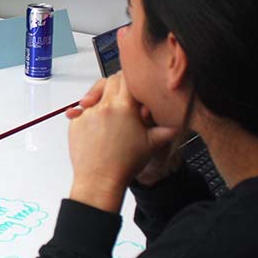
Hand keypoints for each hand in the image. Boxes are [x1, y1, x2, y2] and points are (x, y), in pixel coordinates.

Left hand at [67, 73, 178, 211]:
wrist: (100, 180)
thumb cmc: (125, 164)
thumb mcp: (152, 144)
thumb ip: (168, 128)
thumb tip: (181, 121)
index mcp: (124, 107)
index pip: (127, 77)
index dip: (132, 78)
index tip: (134, 82)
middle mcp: (105, 106)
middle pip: (110, 81)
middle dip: (117, 85)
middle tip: (122, 96)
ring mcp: (88, 113)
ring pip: (95, 94)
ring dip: (102, 98)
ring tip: (110, 113)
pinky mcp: (75, 121)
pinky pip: (83, 109)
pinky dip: (90, 112)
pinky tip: (99, 124)